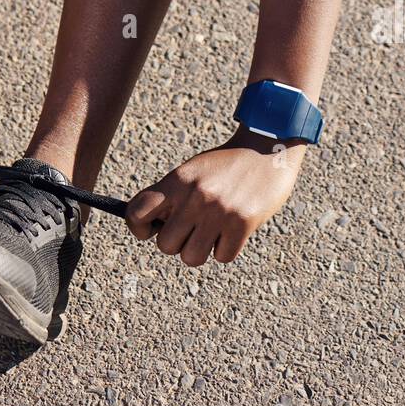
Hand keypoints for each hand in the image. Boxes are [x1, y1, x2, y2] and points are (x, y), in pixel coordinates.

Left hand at [124, 129, 304, 266]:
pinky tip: (232, 231)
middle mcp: (195, 196)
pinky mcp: (243, 223)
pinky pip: (222, 257)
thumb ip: (173, 196)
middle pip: (165, 245)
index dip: (137, 228)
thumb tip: (151, 228)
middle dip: (177, 242)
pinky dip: (226, 249)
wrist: (267, 148)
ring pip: (191, 257)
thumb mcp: (194, 170)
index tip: (148, 230)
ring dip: (200, 250)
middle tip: (192, 229)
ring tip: (212, 231)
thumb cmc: (227, 164)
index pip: (137, 211)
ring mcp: (219, 211)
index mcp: (178, 180)